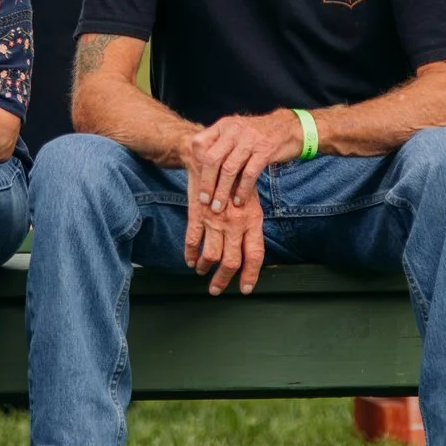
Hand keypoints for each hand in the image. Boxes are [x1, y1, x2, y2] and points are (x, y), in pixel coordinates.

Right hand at [183, 182, 265, 296]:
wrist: (211, 155)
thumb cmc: (234, 179)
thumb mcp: (251, 200)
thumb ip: (251, 225)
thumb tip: (251, 251)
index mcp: (253, 219)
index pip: (255, 255)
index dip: (251, 275)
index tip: (246, 288)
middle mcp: (236, 222)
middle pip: (231, 261)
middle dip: (223, 280)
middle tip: (216, 289)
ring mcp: (215, 219)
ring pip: (211, 255)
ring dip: (206, 268)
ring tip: (203, 272)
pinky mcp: (197, 214)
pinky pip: (193, 240)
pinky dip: (191, 255)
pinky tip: (191, 261)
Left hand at [185, 110, 301, 213]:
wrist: (288, 128)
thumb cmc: (258, 135)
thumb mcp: (236, 132)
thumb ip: (219, 144)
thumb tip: (199, 167)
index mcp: (223, 125)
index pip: (200, 143)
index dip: (196, 164)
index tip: (195, 182)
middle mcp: (234, 130)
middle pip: (212, 159)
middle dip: (206, 183)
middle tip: (204, 201)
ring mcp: (250, 139)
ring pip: (229, 169)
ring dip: (222, 191)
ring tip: (218, 207)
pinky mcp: (265, 150)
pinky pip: (249, 174)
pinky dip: (242, 190)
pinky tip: (239, 201)